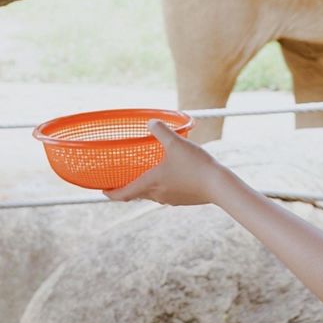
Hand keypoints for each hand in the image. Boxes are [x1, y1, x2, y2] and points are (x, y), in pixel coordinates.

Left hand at [103, 119, 227, 205]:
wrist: (219, 186)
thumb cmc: (195, 165)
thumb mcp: (176, 143)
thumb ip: (161, 131)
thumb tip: (150, 121)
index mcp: (150, 183)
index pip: (123, 194)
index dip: (111, 193)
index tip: (103, 191)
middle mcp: (158, 195)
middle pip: (136, 195)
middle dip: (127, 189)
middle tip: (120, 180)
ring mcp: (171, 199)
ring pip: (151, 195)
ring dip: (145, 187)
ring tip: (144, 175)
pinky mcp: (182, 200)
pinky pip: (166, 194)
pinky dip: (161, 187)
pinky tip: (169, 176)